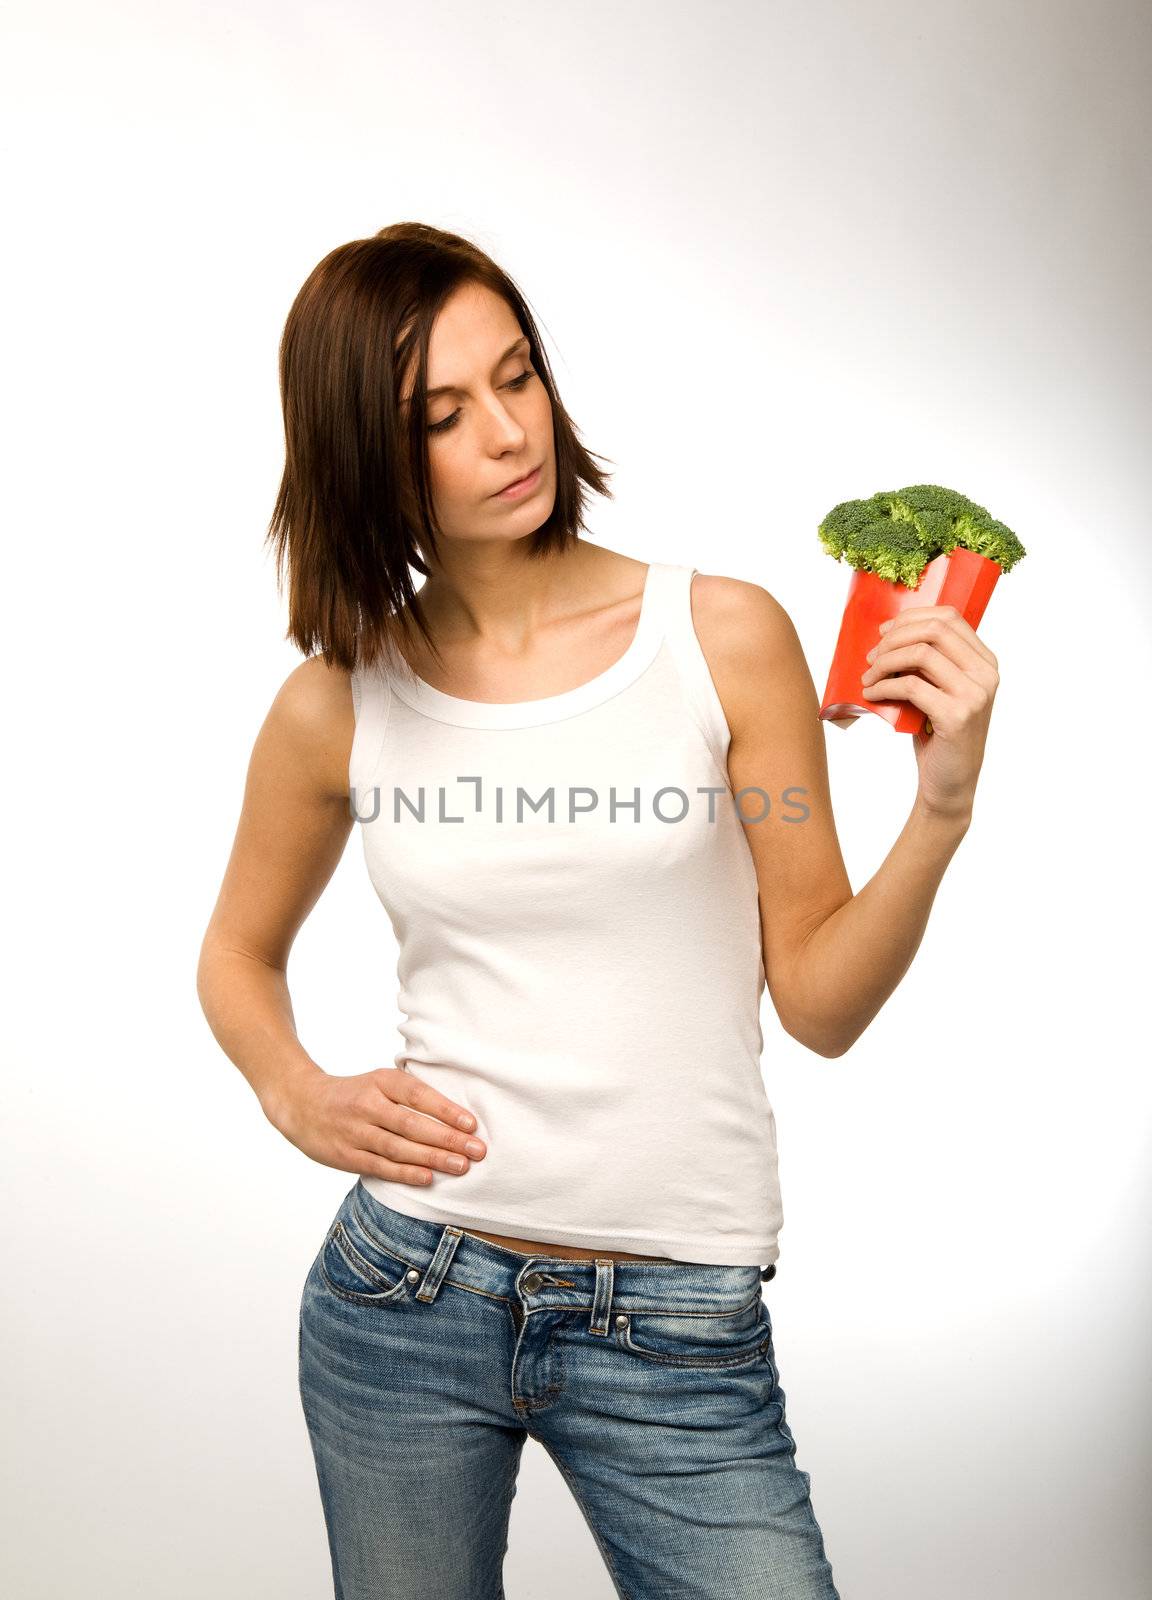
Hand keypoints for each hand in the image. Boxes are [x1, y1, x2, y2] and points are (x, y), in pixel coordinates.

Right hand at [268, 1066, 486, 1185]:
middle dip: (448, 1139)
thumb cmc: (355, 1094)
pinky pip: (380, 1166)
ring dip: (432, 1158)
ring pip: (399, 1148)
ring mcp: (355, 1131)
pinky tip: (428, 1178)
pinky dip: (405, 1173)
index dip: (446, 1110)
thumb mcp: (379, 1081)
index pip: (419, 1095)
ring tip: (461, 1166)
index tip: (472, 1125)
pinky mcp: (346, 1155)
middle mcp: (368, 1105)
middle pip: (413, 1124)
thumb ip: (410, 1094)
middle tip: (477, 1151)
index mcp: (381, 1081)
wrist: (302, 1104)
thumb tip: (457, 1114)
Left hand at [859, 604, 998, 819]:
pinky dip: (883, 687)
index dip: (910, 618)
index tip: (884, 632)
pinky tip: (871, 695)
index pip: (949, 617)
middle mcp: (986, 674)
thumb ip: (929, 662)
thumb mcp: (939, 691)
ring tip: (868, 677)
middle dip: (894, 638)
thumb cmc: (939, 734)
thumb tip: (889, 632)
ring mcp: (975, 694)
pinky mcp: (958, 716)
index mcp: (984, 662)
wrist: (950, 784)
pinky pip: (911, 686)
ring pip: (920, 653)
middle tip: (871, 657)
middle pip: (934, 630)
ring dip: (885, 662)